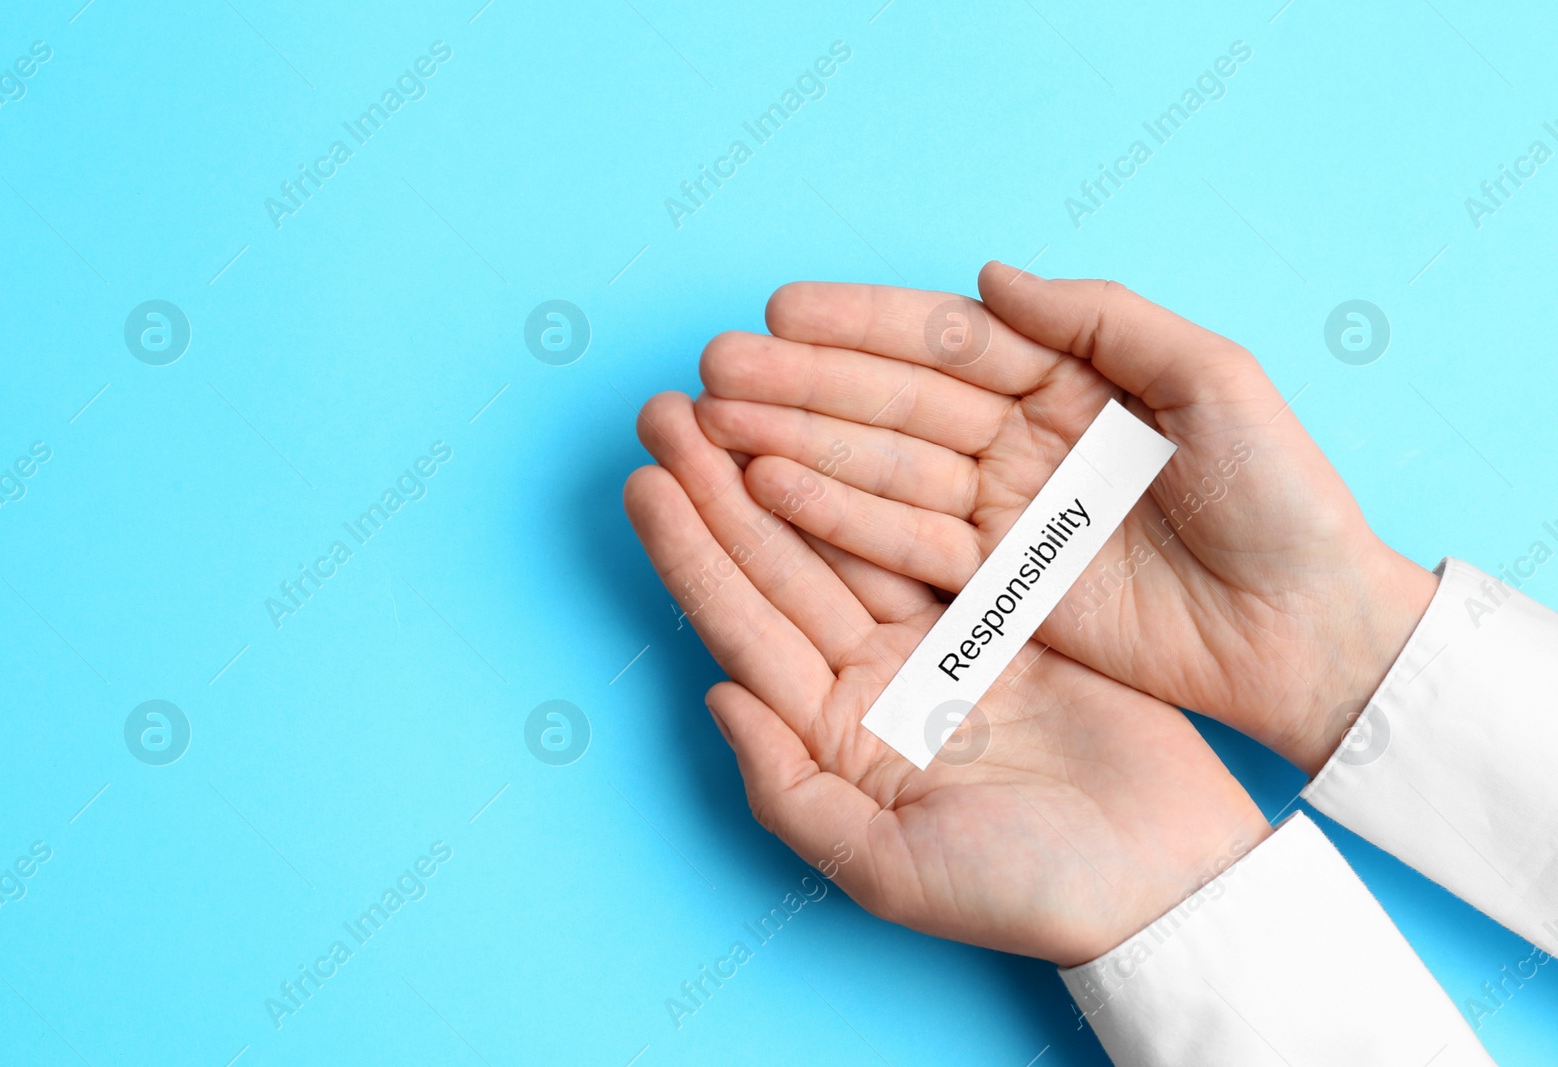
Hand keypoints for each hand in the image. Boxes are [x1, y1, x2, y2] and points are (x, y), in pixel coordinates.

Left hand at [624, 391, 1268, 965]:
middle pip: (779, 569)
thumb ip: (789, 791)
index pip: (744, 632)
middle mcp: (870, 683)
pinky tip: (837, 427)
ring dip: (785, 467)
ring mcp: (933, 642)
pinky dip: (880, 482)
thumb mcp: (888, 866)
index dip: (690, 557)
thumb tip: (714, 699)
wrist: (1165, 874)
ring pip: (841, 537)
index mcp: (833, 739)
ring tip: (730, 398)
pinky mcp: (999, 612)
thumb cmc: (1031, 890)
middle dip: (717, 490)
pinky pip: (926, 533)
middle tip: (666, 410)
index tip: (644, 483)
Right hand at [689, 267, 1438, 774]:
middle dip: (807, 383)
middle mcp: (1025, 439)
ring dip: (801, 444)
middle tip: (718, 369)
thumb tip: (989, 275)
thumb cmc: (1280, 495)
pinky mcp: (998, 584)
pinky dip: (838, 517)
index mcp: (1072, 378)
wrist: (1306, 628)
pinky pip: (904, 541)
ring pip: (884, 467)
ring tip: (719, 425)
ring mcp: (1006, 512)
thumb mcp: (1213, 380)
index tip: (783, 310)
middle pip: (897, 402)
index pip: (949, 339)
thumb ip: (1103, 320)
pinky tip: (772, 490)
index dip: (865, 323)